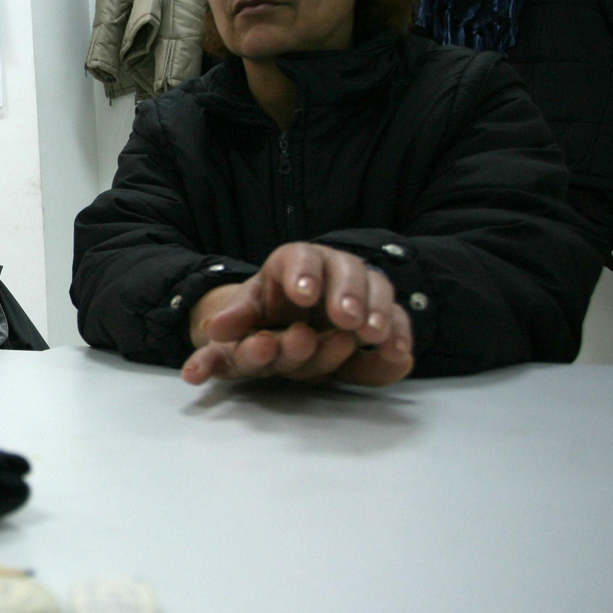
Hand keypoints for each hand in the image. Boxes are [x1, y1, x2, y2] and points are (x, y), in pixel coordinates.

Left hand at [183, 243, 412, 386]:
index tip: (302, 295)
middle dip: (345, 293)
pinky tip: (398, 355)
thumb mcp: (241, 320)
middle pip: (344, 269)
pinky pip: (397, 318)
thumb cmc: (259, 316)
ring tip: (370, 335)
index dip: (302, 274)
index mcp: (290, 263)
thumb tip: (213, 330)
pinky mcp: (377, 314)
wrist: (278, 327)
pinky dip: (399, 335)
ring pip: (375, 288)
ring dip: (375, 312)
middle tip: (345, 318)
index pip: (298, 257)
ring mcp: (356, 290)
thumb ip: (232, 322)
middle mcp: (328, 269)